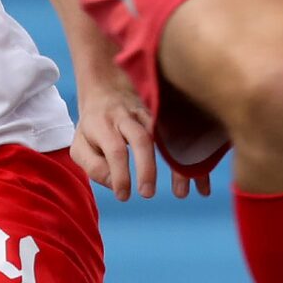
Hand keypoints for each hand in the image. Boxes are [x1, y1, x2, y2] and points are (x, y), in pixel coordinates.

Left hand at [70, 78, 212, 200]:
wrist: (109, 86)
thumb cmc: (94, 124)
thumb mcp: (81, 146)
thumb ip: (94, 168)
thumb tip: (116, 185)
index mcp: (105, 124)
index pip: (115, 150)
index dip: (121, 174)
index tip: (124, 196)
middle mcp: (129, 117)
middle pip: (141, 139)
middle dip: (147, 167)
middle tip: (148, 194)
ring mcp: (150, 114)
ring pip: (167, 137)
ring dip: (177, 164)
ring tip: (182, 192)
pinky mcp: (166, 116)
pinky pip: (182, 138)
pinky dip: (194, 160)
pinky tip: (202, 183)